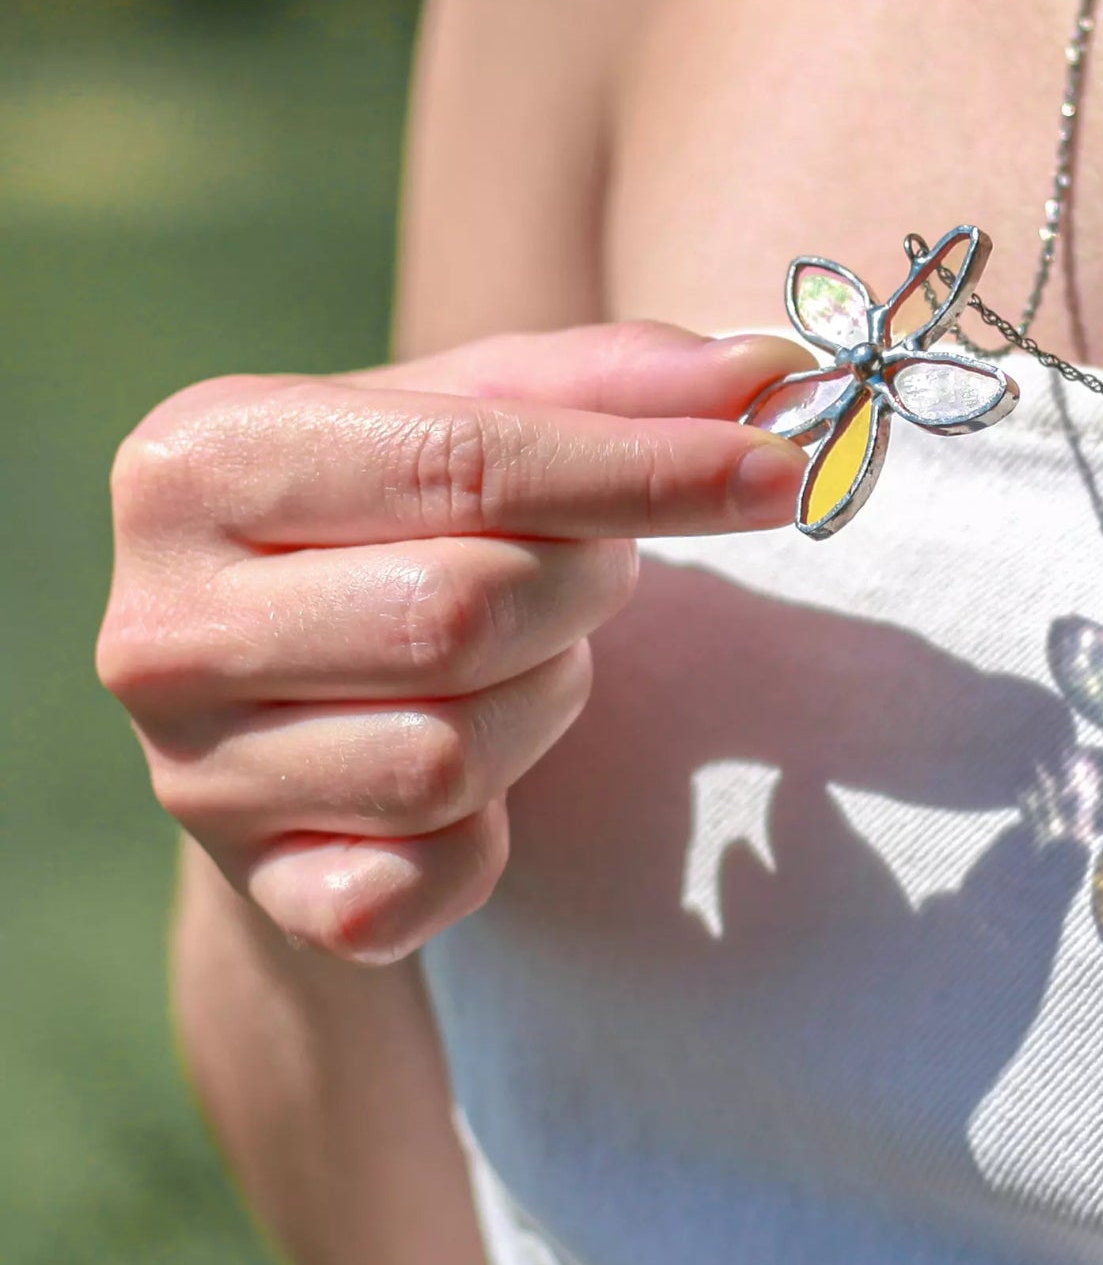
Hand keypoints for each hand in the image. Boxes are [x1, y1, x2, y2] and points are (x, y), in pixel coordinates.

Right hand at [97, 323, 810, 962]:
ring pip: (452, 756)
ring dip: (542, 704)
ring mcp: (192, 776)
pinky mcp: (257, 892)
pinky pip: (431, 879)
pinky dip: (490, 833)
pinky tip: (474, 784)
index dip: (644, 470)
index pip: (465, 462)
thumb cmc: (403, 527)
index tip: (780, 472)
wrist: (292, 711)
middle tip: (590, 572)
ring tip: (515, 664)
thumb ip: (616, 383)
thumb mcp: (481, 417)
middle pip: (464, 613)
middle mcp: (161, 622)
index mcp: (202, 458)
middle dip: (579, 592)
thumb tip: (769, 372)